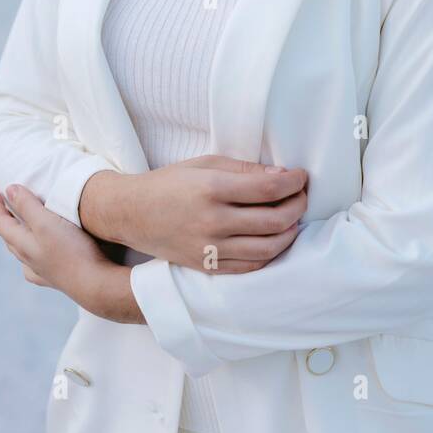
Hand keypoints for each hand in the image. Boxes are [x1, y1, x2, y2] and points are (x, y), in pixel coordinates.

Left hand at [0, 185, 118, 314]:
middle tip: (1, 202)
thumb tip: (9, 190)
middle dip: (3, 218)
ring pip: (21, 251)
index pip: (1, 222)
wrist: (93, 283)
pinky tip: (33, 259)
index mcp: (22, 243)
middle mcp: (27, 258)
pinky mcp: (55, 277)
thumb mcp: (47, 222)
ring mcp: (40, 270)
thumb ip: (27, 206)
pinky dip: (30, 256)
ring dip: (16, 235)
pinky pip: (34, 266)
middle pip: (8, 236)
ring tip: (17, 226)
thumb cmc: (71, 250)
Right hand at [80, 156, 308, 272]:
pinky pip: (250, 266)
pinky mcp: (207, 268)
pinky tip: (275, 240)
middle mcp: (212, 222)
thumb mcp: (205, 164)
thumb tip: (281, 176)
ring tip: (292, 218)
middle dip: (298, 205)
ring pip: (268, 248)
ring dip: (290, 232)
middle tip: (301, 195)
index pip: (269, 190)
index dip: (294, 182)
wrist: (131, 213)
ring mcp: (210, 249)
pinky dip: (270, 254)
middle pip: (274, 220)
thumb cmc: (170, 182)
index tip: (301, 176)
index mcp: (212, 189)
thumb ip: (244, 170)